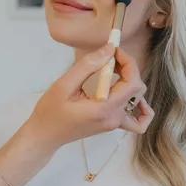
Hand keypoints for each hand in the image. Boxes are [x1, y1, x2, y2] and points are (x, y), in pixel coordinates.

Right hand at [24, 44, 153, 151]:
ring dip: (131, 82)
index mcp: (104, 108)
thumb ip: (88, 66)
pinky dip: (140, 109)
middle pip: (136, 89)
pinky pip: (137, 122)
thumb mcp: (64, 85)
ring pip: (138, 101)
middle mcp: (114, 118)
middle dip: (127, 68)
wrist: (45, 135)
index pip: (132, 83)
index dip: (128, 62)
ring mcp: (114, 123)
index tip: (113, 50)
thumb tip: (109, 50)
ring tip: (115, 73)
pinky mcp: (111, 125)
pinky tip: (130, 98)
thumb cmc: (50, 111)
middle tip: (108, 58)